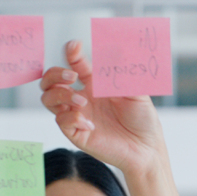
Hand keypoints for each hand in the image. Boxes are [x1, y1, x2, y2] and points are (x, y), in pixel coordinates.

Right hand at [40, 40, 167, 177]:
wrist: (147, 148)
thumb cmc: (143, 120)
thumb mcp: (136, 92)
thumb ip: (122, 74)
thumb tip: (116, 50)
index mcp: (94, 85)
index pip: (74, 65)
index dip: (71, 54)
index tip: (74, 47)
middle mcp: (82, 99)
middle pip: (51, 81)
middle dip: (55, 74)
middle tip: (72, 76)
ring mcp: (78, 116)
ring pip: (48, 99)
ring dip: (60, 95)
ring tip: (82, 101)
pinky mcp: (78, 134)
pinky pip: (61, 122)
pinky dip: (71, 118)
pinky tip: (90, 124)